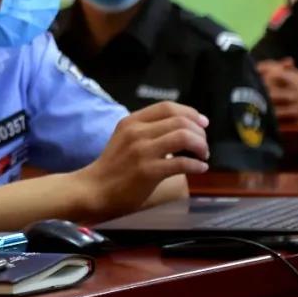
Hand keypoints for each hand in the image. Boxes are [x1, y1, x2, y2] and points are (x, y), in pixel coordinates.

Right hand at [79, 101, 209, 218]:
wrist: (94, 189)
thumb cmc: (112, 166)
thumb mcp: (124, 138)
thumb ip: (147, 130)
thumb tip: (182, 129)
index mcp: (131, 122)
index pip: (167, 107)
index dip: (191, 113)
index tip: (202, 123)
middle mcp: (136, 132)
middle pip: (180, 121)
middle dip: (199, 132)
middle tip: (202, 146)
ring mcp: (142, 151)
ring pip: (184, 137)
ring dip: (200, 146)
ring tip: (202, 156)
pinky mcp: (148, 171)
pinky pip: (182, 163)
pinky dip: (197, 165)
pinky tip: (200, 169)